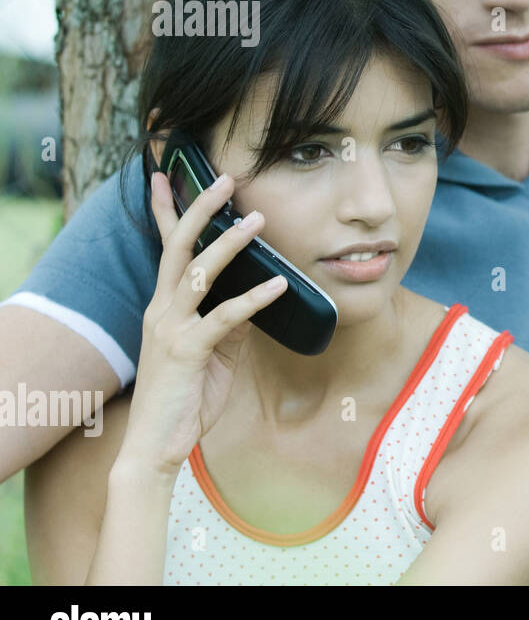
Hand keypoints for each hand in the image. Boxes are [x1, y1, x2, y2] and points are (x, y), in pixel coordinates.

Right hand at [117, 170, 287, 476]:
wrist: (157, 445)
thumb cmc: (186, 397)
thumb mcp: (216, 352)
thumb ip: (232, 322)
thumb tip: (258, 293)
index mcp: (166, 306)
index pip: (166, 248)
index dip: (166, 210)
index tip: (165, 173)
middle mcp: (163, 309)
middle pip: (178, 246)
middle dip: (201, 209)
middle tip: (225, 178)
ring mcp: (171, 328)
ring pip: (198, 272)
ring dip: (230, 244)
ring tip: (258, 219)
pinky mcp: (186, 350)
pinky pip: (224, 317)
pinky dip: (254, 298)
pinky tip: (279, 284)